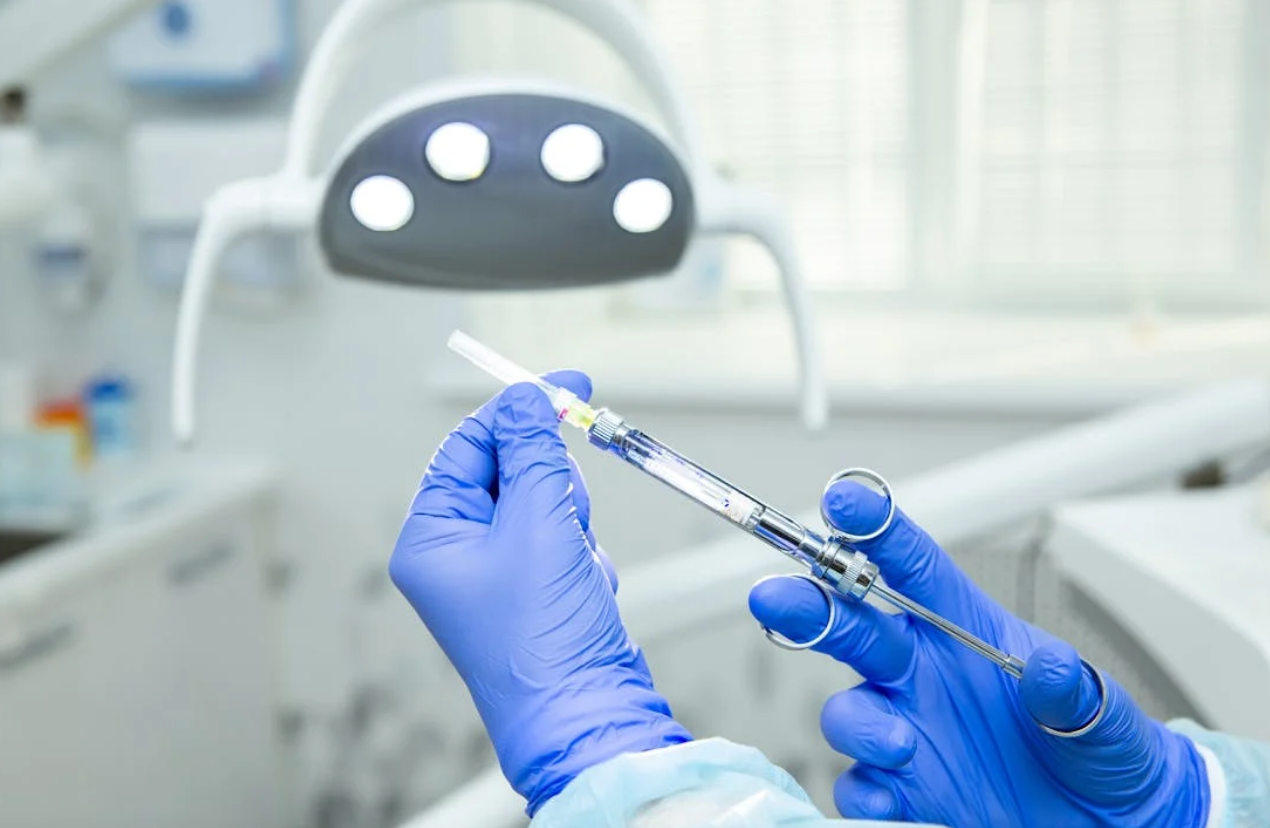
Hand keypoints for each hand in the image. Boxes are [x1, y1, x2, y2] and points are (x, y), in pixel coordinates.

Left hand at [390, 375, 689, 814]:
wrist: (585, 711)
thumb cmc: (543, 637)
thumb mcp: (538, 524)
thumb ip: (532, 451)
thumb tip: (526, 398)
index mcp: (431, 536)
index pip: (468, 446)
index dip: (517, 414)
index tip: (565, 387)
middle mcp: (456, 551)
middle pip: (510, 468)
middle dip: (550, 484)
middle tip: (566, 513)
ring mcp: (497, 569)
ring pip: (545, 499)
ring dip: (571, 520)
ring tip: (574, 563)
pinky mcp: (536, 583)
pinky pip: (565, 534)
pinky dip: (584, 550)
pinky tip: (583, 585)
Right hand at [749, 482, 1210, 827]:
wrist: (1110, 823)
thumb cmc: (1100, 749)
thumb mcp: (1107, 717)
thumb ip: (1076, 692)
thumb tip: (1053, 669)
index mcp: (964, 629)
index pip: (912, 567)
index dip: (875, 529)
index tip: (846, 502)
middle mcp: (921, 673)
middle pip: (849, 624)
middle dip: (807, 605)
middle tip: (777, 597)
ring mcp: (906, 729)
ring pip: (846, 709)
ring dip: (857, 722)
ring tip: (899, 744)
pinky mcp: (905, 790)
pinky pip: (861, 787)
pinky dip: (867, 793)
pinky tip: (892, 795)